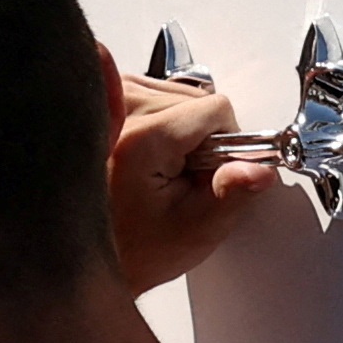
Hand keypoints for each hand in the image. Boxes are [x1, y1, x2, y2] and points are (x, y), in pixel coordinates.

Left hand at [109, 74, 281, 289]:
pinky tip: (144, 156)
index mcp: (141, 138)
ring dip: (181, 128)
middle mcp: (118, 108)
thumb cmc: (129, 247)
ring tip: (158, 170)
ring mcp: (105, 98)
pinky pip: (154, 93)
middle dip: (201, 138)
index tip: (206, 175)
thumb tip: (259, 168)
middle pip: (196, 99)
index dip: (225, 145)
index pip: (215, 109)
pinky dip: (160, 121)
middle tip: (177, 179)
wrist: (82, 250)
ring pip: (177, 93)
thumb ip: (232, 194)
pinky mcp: (102, 98)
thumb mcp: (192, 230)